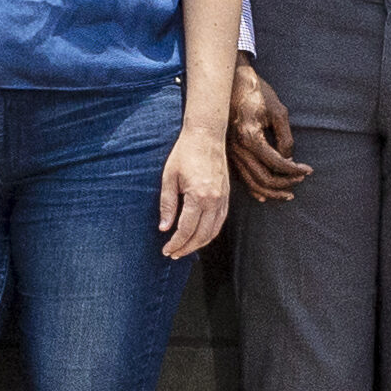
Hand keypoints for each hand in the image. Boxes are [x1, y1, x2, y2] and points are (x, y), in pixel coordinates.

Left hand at [152, 113, 236, 258]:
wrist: (206, 136)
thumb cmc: (184, 154)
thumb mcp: (169, 177)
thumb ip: (167, 204)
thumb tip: (164, 228)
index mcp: (199, 196)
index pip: (186, 229)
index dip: (176, 243)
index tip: (167, 250)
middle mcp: (214, 200)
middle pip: (201, 235)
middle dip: (187, 248)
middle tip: (173, 254)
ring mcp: (223, 199)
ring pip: (213, 231)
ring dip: (199, 244)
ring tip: (185, 249)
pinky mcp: (226, 196)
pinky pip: (220, 222)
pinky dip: (210, 233)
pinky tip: (199, 236)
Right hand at [225, 60, 309, 202]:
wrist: (231, 82)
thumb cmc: (257, 93)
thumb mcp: (278, 112)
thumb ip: (285, 138)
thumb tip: (288, 159)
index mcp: (250, 137)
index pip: (276, 163)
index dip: (295, 170)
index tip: (308, 170)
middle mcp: (237, 149)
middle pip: (263, 179)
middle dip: (285, 184)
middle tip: (300, 181)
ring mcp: (230, 153)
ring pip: (250, 183)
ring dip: (271, 191)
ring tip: (287, 194)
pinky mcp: (228, 153)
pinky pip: (240, 178)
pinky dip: (253, 188)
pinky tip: (264, 195)